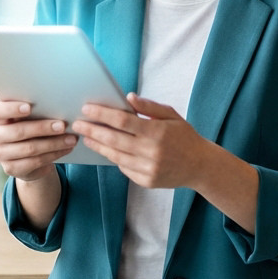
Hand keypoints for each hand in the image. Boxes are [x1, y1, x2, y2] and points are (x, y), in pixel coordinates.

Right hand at [0, 100, 76, 181]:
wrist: (28, 153)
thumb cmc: (32, 125)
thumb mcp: (32, 116)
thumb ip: (38, 109)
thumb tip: (59, 105)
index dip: (12, 109)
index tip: (29, 107)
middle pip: (18, 131)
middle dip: (43, 128)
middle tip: (63, 126)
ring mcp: (0, 154)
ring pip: (29, 149)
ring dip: (54, 144)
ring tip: (71, 140)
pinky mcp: (10, 168)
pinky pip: (35, 162)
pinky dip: (53, 155)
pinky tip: (65, 150)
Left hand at [73, 93, 213, 188]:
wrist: (200, 166)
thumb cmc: (184, 136)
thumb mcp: (172, 115)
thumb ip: (149, 106)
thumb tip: (128, 97)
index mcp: (157, 131)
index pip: (122, 121)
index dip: (102, 114)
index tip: (87, 108)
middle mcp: (151, 152)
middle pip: (113, 139)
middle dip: (92, 130)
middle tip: (77, 124)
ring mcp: (148, 169)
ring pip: (115, 156)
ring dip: (98, 146)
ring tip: (86, 137)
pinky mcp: (147, 181)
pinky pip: (124, 168)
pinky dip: (113, 158)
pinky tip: (105, 150)